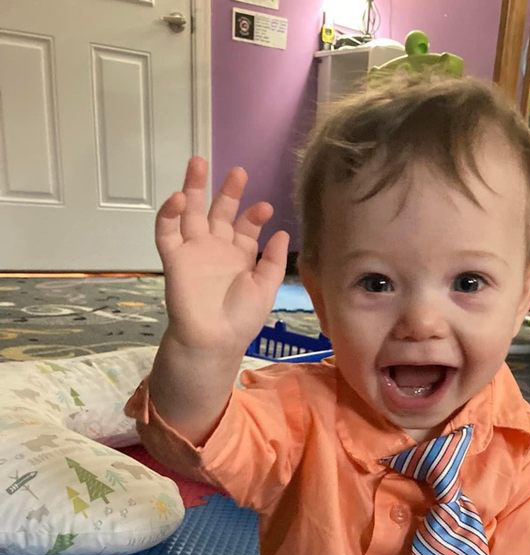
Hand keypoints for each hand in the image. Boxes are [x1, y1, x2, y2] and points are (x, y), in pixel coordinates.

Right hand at [155, 156, 288, 356]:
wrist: (214, 339)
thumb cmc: (241, 318)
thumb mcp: (266, 288)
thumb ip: (273, 260)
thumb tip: (283, 232)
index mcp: (240, 256)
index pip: (246, 227)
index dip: (254, 215)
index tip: (265, 207)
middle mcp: (216, 249)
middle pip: (219, 212)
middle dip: (228, 191)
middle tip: (238, 171)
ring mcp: (194, 251)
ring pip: (191, 212)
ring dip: (194, 187)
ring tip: (198, 162)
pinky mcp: (173, 257)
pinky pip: (167, 231)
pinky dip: (169, 213)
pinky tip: (179, 198)